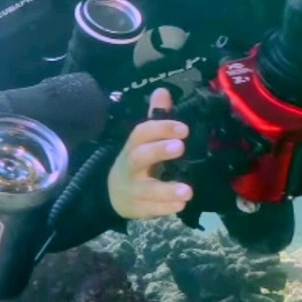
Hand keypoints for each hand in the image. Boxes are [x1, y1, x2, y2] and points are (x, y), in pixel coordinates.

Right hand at [106, 88, 193, 218]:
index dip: (161, 128)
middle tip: (181, 147)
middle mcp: (130, 167)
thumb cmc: (138, 162)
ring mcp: (132, 189)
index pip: (142, 133)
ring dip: (167, 190)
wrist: (113, 193)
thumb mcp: (145, 140)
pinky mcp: (136, 208)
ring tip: (188, 191)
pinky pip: (149, 210)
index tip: (184, 129)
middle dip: (159, 151)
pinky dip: (164, 209)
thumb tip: (163, 91)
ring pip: (145, 189)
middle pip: (139, 157)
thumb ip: (156, 118)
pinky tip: (180, 206)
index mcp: (134, 146)